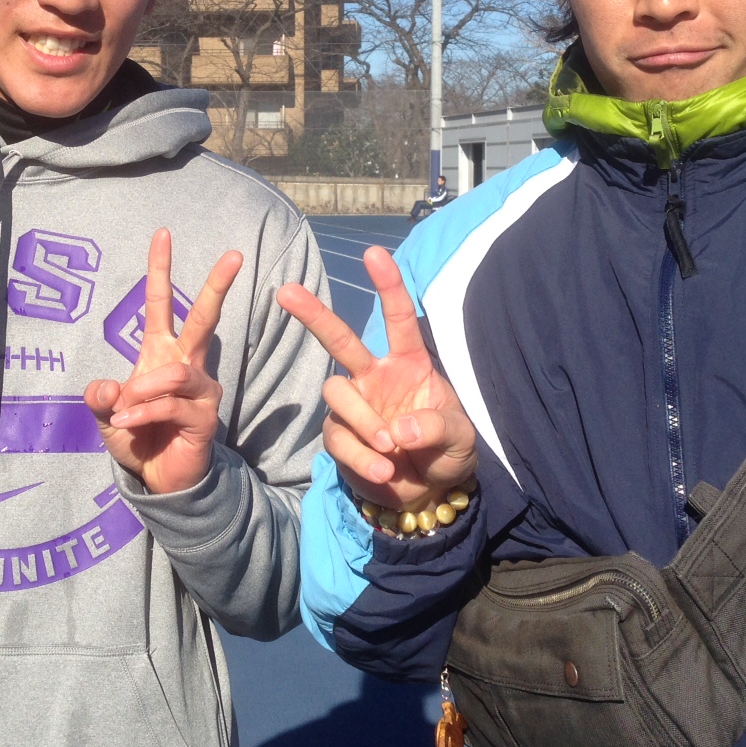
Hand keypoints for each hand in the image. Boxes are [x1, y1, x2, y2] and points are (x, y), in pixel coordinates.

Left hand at [84, 228, 242, 494]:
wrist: (156, 480)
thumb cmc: (137, 438)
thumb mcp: (107, 416)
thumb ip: (101, 398)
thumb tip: (109, 385)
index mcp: (160, 353)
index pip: (162, 304)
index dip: (160, 269)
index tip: (162, 233)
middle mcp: (186, 365)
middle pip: (204, 318)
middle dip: (217, 285)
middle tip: (234, 255)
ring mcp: (200, 390)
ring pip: (177, 372)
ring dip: (144, 391)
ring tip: (125, 411)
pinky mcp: (205, 417)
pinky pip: (173, 405)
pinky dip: (143, 413)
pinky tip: (127, 425)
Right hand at [277, 245, 477, 513]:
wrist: (427, 493)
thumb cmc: (446, 452)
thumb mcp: (460, 440)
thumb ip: (438, 428)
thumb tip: (401, 428)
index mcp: (409, 364)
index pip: (398, 319)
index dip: (388, 286)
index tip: (374, 253)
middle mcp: (375, 377)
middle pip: (340, 339)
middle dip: (314, 314)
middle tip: (286, 291)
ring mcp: (354, 405)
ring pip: (336, 392)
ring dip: (363, 421)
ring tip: (391, 450)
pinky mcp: (339, 437)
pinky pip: (338, 438)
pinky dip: (361, 456)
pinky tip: (383, 470)